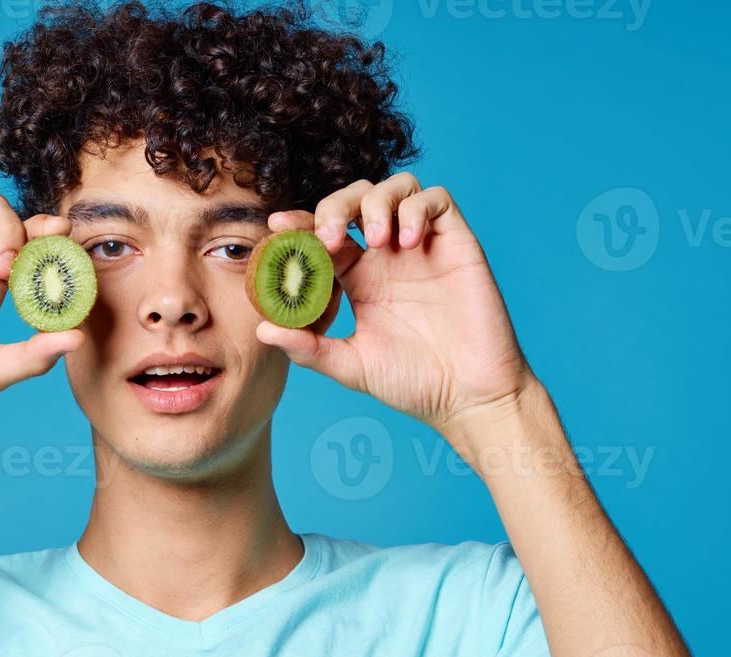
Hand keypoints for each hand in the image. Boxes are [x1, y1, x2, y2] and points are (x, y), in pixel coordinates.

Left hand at [256, 174, 534, 441]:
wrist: (468, 396)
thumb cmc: (413, 383)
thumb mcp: (350, 366)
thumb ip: (308, 349)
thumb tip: (262, 331)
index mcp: (358, 277)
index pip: (322, 233)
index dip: (299, 222)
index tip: (276, 226)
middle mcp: (387, 255)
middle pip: (354, 199)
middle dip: (334, 207)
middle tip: (328, 239)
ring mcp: (422, 246)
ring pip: (395, 187)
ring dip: (376, 202)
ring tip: (376, 240)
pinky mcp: (456, 243)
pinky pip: (437, 199)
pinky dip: (416, 208)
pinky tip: (405, 243)